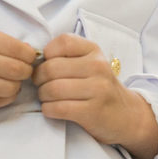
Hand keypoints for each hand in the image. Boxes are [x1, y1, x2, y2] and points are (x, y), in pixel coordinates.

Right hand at [0, 23, 38, 133]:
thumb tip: (26, 51)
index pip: (17, 48)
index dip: (30, 55)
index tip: (29, 57)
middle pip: (17, 70)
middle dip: (26, 72)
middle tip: (23, 71)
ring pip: (9, 88)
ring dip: (16, 86)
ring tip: (9, 81)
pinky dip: (4, 98)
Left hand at [32, 33, 157, 158]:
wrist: (126, 115)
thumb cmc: (99, 88)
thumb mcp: (89, 64)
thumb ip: (65, 57)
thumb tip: (31, 59)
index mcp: (93, 50)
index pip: (62, 42)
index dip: (46, 55)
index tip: (47, 66)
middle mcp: (98, 66)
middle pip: (51, 68)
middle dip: (39, 80)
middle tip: (41, 86)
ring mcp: (97, 89)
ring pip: (52, 89)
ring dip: (42, 96)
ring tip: (46, 98)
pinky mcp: (93, 111)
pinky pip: (58, 108)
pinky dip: (48, 110)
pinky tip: (52, 109)